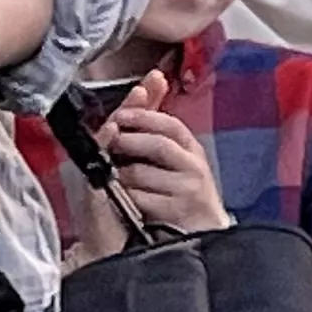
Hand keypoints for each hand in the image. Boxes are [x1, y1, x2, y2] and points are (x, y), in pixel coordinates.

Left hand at [89, 97, 227, 240]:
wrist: (198, 231)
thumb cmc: (180, 190)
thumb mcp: (174, 154)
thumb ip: (157, 121)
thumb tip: (152, 80)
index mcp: (191, 149)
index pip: (171, 125)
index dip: (145, 117)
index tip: (122, 115)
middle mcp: (193, 166)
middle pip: (159, 145)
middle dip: (130, 142)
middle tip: (113, 143)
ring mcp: (187, 189)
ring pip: (141, 172)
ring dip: (123, 175)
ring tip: (119, 178)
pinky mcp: (176, 211)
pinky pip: (139, 197)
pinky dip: (127, 197)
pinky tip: (128, 199)